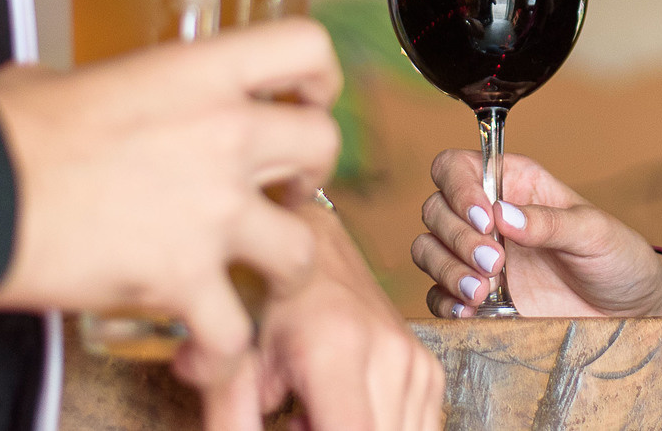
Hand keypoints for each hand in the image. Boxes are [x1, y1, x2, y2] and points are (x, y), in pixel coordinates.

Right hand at [0, 18, 342, 392]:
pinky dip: (222, 349)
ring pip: (303, 246)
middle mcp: (222, 135)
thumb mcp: (60, 78)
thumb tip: (78, 94)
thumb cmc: (3, 133)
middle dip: (310, 173)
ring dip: (284, 267)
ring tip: (255, 276)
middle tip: (279, 191)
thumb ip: (101, 85)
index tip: (307, 99)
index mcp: (198, 73)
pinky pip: (236, 329)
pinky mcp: (182, 279)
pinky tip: (199, 348)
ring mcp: (211, 210)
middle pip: (323, 145)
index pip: (306, 47)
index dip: (318, 76)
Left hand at [192, 203, 442, 430]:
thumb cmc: (274, 300)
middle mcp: (388, 354)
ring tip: (317, 414)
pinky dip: (379, 429)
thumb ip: (233, 406)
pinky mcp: (429, 372)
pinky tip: (342, 412)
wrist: (320, 250)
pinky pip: (416, 427)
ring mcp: (415, 363)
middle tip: (300, 420)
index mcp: (337, 348)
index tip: (296, 427)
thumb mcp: (243, 356)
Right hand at [413, 151, 661, 318]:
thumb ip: (550, 222)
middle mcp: (489, 216)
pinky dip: (444, 301)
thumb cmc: (617, 258)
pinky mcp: (478, 296)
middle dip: (458, 237)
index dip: (458, 188)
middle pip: (436, 209)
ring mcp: (479, 257)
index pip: (457, 168)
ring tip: (483, 292)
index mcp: (514, 183)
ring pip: (428, 249)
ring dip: (447, 269)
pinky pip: (438, 294)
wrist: (628, 310)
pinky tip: (469, 310)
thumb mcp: (595, 233)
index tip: (483, 218)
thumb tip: (502, 214)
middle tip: (495, 262)